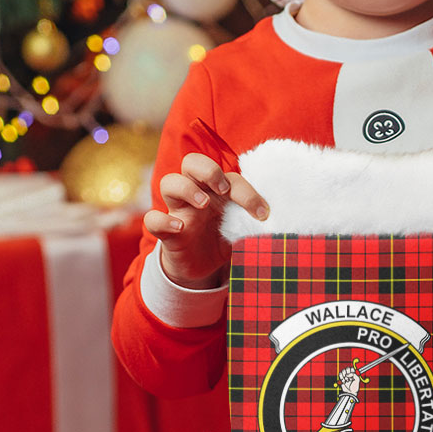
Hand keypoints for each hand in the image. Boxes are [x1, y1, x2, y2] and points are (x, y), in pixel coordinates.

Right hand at [143, 152, 267, 288]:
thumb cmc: (224, 239)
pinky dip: (162, 220)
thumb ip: (254, 223)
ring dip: (187, 188)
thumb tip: (280, 223)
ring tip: (204, 204)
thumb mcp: (242, 230)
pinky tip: (180, 228)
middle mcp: (196, 194)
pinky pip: (152, 219)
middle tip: (223, 189)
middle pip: (192, 162)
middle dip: (208, 170)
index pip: (229, 176)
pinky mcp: (166, 232)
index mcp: (217, 190)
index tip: (262, 214)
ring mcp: (178, 211)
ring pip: (169, 182)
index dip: (247, 192)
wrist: (203, 269)